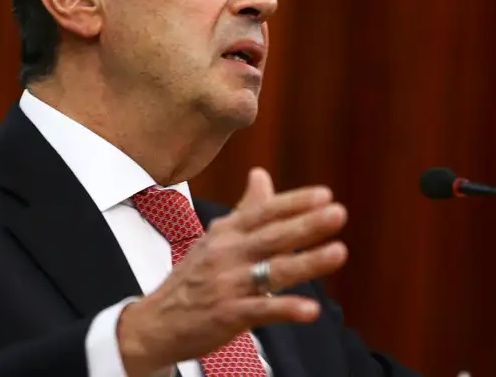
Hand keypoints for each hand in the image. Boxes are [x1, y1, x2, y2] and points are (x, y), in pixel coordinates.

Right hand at [116, 168, 348, 374]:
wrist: (157, 321)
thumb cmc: (194, 276)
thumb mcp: (216, 237)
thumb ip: (246, 209)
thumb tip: (261, 173)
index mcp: (227, 232)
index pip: (264, 212)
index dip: (294, 202)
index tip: (325, 194)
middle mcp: (227, 254)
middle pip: (272, 236)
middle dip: (306, 224)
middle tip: (338, 212)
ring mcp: (227, 285)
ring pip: (273, 271)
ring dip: (307, 263)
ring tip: (338, 252)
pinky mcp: (227, 315)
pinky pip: (261, 310)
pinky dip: (287, 309)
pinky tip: (311, 309)